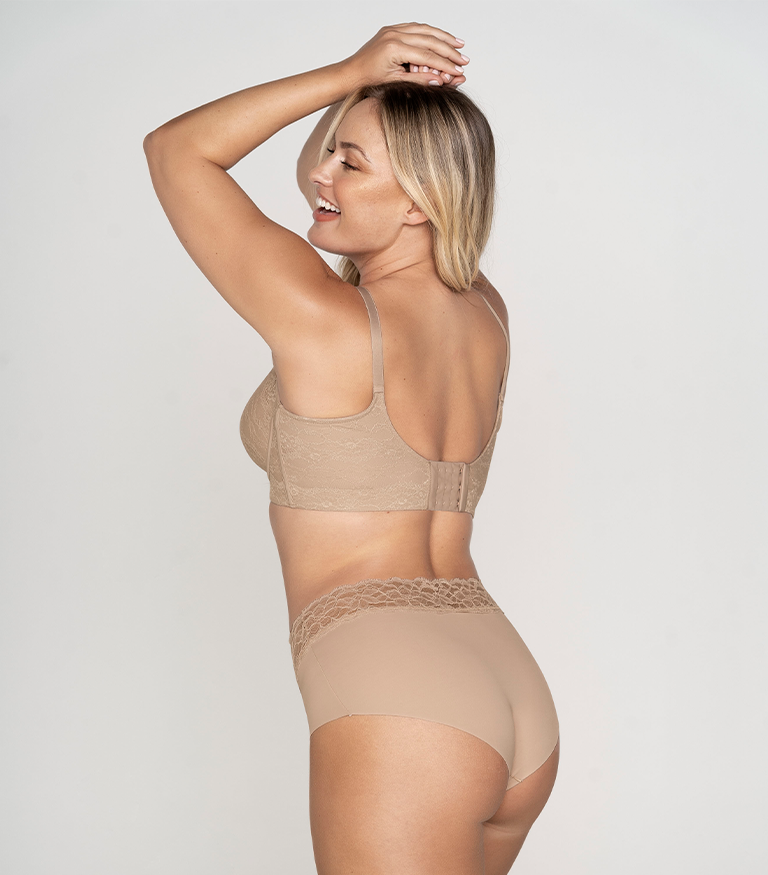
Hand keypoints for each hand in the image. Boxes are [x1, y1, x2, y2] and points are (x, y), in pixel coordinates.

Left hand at [343, 23, 468, 88]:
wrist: (351, 72)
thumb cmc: (370, 80)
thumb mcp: (396, 83)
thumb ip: (418, 81)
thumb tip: (440, 81)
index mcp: (395, 49)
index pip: (427, 56)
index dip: (445, 65)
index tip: (459, 71)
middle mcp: (394, 34)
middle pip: (430, 40)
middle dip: (450, 50)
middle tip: (464, 59)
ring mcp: (393, 29)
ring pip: (425, 29)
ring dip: (444, 37)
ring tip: (459, 45)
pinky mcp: (391, 29)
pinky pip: (415, 27)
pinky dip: (430, 32)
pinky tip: (441, 37)